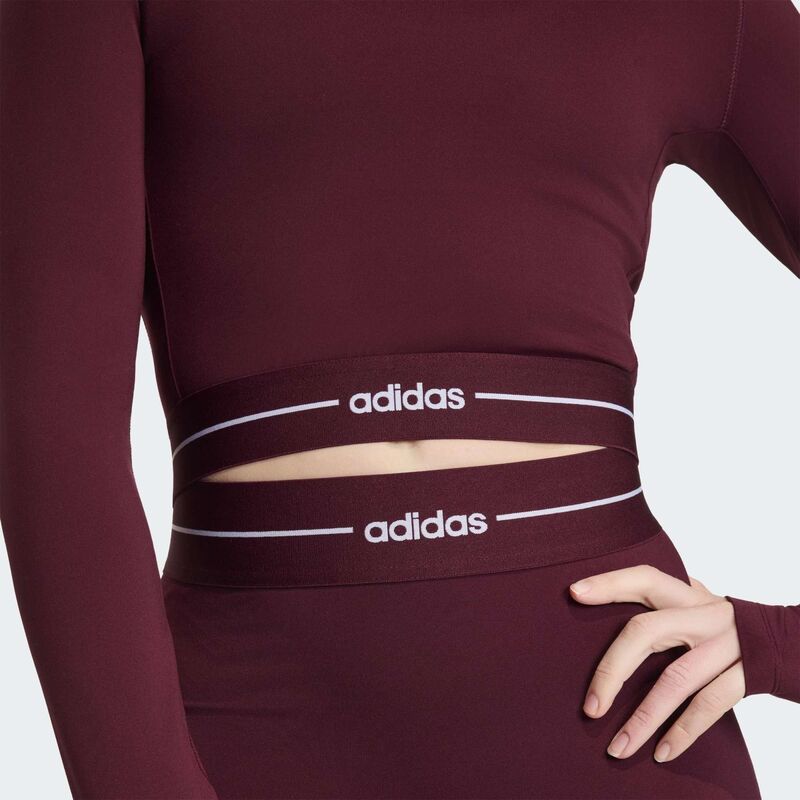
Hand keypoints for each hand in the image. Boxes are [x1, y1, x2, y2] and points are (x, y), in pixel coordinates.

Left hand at [569, 565, 744, 762]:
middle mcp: (702, 615)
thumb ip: (660, 600)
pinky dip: (683, 732)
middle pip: (646, 632)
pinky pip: (709, 705)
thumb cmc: (720, 623)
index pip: (644, 579)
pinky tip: (660, 753)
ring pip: (675, 680)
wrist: (786, 640)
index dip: (609, 583)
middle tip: (590, 708)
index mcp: (685, 594)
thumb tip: (597, 601)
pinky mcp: (745, 676)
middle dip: (612, 671)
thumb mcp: (694, 602)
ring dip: (643, 718)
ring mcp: (724, 645)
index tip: (574, 593)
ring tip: (617, 748)